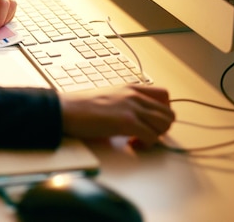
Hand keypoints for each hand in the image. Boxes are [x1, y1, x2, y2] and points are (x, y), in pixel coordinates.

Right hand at [59, 85, 174, 148]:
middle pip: (169, 113)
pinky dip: (145, 145)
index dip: (162, 111)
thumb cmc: (80, 107)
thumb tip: (132, 119)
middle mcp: (134, 95)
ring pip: (165, 125)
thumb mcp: (107, 97)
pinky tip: (131, 144)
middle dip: (161, 128)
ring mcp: (131, 108)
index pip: (164, 95)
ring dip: (155, 136)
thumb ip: (124, 103)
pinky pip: (152, 137)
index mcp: (130, 88)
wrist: (65, 110)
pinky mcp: (127, 122)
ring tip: (138, 140)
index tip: (150, 121)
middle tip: (146, 134)